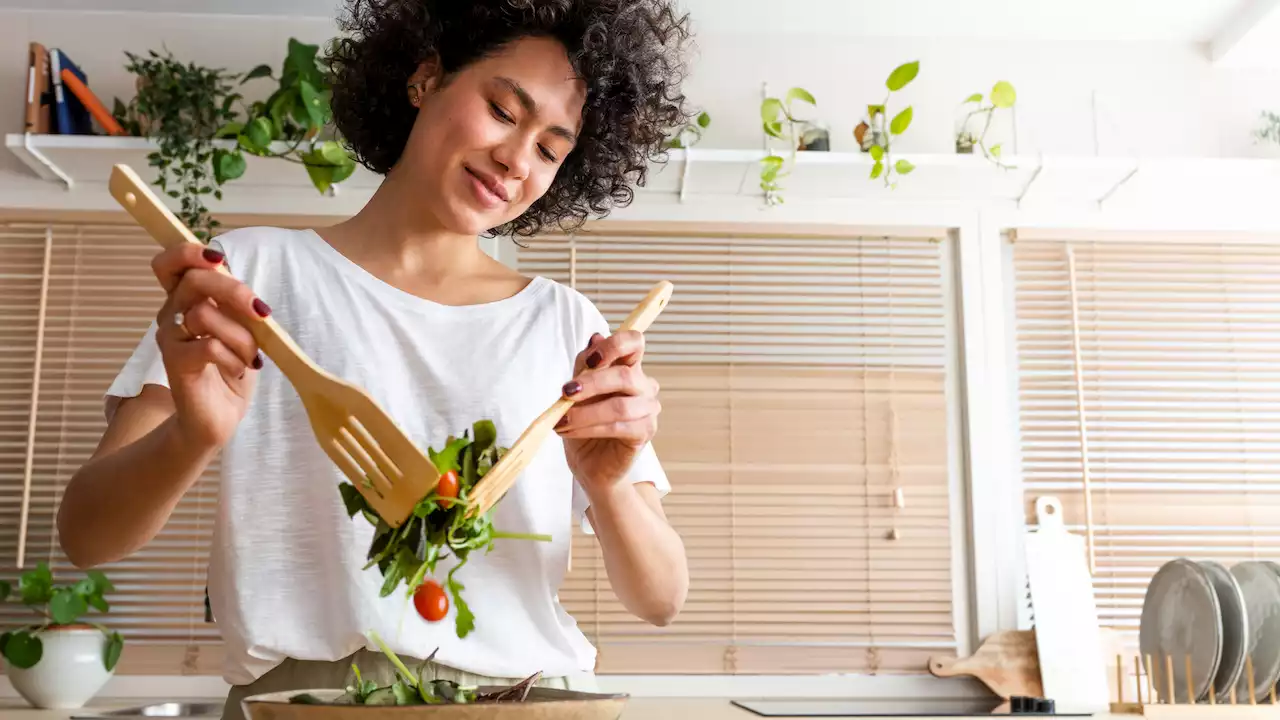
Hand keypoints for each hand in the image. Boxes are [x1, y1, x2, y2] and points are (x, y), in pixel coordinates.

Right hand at [151, 244, 267, 449]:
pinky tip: (238, 370)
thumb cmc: (230, 369)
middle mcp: (172, 315)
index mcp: (186, 301)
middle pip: (193, 279)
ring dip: (241, 335)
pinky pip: (209, 346)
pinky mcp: (175, 364)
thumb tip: (246, 289)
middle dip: (234, 291)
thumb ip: (235, 305)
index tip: (218, 259)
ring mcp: (170, 339)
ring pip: (205, 313)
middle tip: (260, 314)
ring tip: (250, 357)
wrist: (216, 418)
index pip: (169, 263)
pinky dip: (233, 358)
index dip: (189, 253)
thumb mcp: (241, 330)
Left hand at [557, 332, 661, 493]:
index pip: (635, 342)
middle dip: (591, 383)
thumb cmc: (585, 422)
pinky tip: (570, 431)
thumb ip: (585, 366)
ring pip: (619, 406)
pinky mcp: (645, 433)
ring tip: (561, 421)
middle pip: (625, 375)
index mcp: (630, 368)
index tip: (588, 360)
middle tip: (565, 393)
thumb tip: (595, 337)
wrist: (590, 462)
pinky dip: (589, 428)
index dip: (613, 345)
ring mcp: (648, 410)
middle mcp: (644, 386)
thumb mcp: (578, 389)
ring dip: (585, 413)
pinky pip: (617, 427)